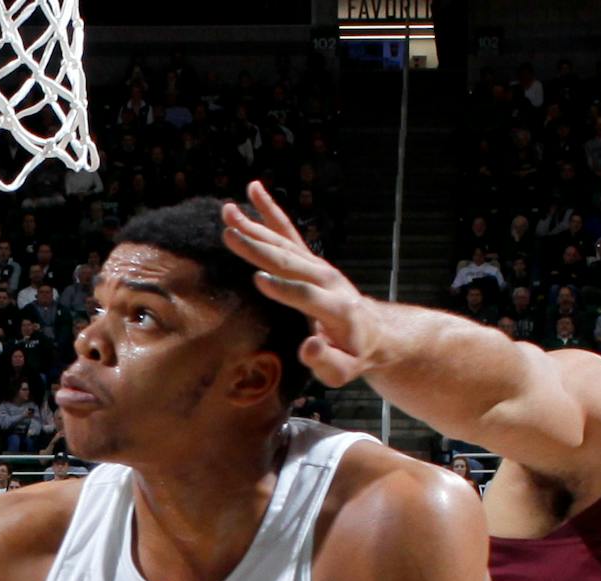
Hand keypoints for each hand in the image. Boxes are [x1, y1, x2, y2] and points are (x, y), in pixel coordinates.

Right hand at [218, 180, 378, 385]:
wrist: (373, 332)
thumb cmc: (352, 356)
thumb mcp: (344, 370)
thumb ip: (327, 362)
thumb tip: (308, 347)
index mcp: (336, 308)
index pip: (307, 295)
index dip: (285, 289)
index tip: (258, 279)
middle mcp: (328, 279)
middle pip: (290, 262)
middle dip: (260, 249)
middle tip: (230, 235)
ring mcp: (319, 265)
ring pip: (284, 242)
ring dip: (255, 227)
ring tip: (227, 213)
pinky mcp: (310, 259)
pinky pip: (288, 231)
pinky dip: (270, 211)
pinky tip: (253, 190)